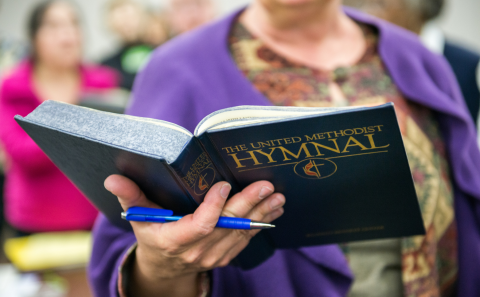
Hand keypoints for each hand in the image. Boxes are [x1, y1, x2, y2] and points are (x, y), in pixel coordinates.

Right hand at [104, 175, 284, 296]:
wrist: (165, 267)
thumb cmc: (151, 235)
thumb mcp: (138, 217)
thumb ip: (130, 197)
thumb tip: (112, 178)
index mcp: (174, 240)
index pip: (198, 225)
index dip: (213, 208)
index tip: (223, 185)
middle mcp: (197, 251)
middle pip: (227, 227)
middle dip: (248, 205)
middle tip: (265, 186)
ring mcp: (213, 256)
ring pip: (241, 233)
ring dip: (261, 214)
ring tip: (277, 196)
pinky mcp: (225, 256)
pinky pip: (245, 239)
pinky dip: (260, 223)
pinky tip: (274, 209)